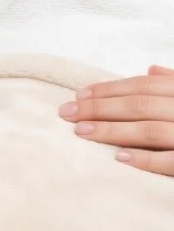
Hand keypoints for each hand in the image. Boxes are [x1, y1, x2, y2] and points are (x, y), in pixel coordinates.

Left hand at [59, 66, 173, 175]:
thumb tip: (151, 69)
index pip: (144, 87)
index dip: (110, 89)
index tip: (78, 95)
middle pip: (140, 106)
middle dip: (100, 108)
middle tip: (66, 113)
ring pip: (150, 131)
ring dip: (112, 130)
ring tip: (81, 131)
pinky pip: (171, 161)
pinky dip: (146, 159)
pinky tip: (118, 158)